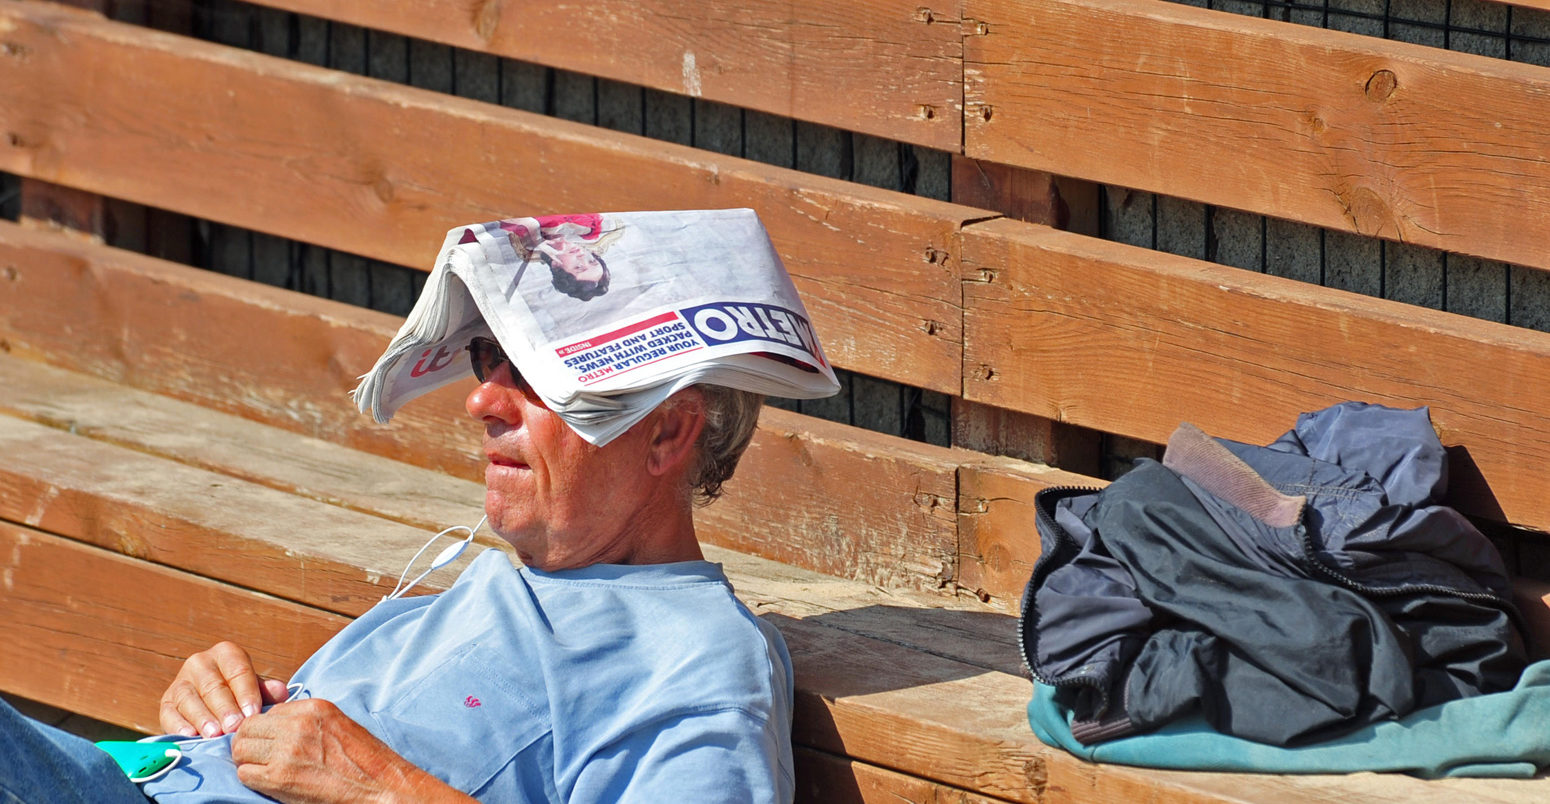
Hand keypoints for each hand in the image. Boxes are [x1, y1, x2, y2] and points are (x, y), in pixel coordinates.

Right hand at [159, 641, 290, 737]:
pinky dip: (179, 725)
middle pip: (213, 686)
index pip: (238, 671)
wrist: (212, 704)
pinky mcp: (165, 702)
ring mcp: (180, 681)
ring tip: (214, 734)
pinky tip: (190, 736)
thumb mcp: (255, 689)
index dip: (246, 693)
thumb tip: (281, 692)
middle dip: (225, 708)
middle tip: (234, 727)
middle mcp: (200, 662)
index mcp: (227, 653)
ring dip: (202, 718)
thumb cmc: (241, 695)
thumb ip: (266, 691)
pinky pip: (170, 713)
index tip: (253, 713)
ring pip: (190, 699)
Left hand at [232, 699, 472, 803]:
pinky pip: (245, 774)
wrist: (380, 788)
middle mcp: (298, 724)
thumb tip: (278, 726)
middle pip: (248, 728)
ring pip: (241, 749)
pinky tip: (270, 783)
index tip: (271, 742)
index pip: (268, 712)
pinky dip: (252, 779)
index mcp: (314, 708)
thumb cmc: (366, 763)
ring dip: (248, 761)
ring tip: (264, 770)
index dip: (266, 730)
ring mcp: (287, 750)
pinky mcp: (280, 777)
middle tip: (260, 758)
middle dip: (250, 743)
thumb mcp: (339, 726)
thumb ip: (308, 721)